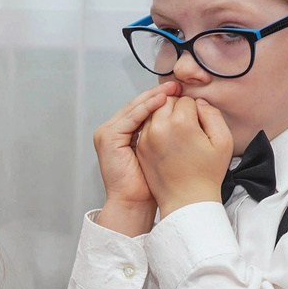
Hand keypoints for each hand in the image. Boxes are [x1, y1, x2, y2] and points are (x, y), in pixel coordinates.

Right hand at [92, 80, 177, 220]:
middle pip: (137, 106)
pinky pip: (130, 117)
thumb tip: (178, 116)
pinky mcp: (108, 137)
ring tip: (172, 90)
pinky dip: (146, 108)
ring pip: (134, 108)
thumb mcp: (157, 153)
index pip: (142, 110)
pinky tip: (162, 101)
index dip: (160, 100)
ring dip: (153, 97)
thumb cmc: (148, 185)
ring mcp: (108, 133)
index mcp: (123, 134)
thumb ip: (161, 134)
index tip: (179, 92)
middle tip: (177, 85)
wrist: (134, 203)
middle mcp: (113, 131)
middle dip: (158, 94)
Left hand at [133, 93, 234, 211]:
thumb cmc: (207, 174)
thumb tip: (199, 103)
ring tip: (177, 131)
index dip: (195, 108)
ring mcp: (147, 138)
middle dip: (177, 107)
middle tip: (188, 123)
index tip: (199, 122)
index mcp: (181, 123)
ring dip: (164, 116)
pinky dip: (156, 128)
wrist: (187, 201)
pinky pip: (147, 127)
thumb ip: (212, 114)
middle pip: (167, 101)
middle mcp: (160, 127)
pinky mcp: (141, 148)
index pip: (186, 99)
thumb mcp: (223, 141)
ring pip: (154, 112)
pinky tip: (168, 140)